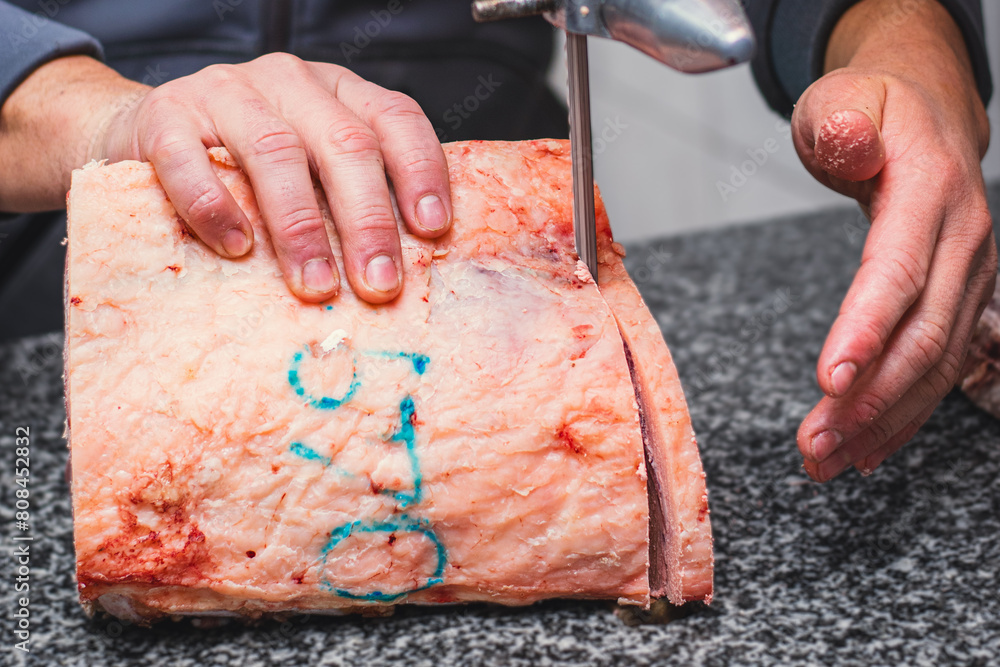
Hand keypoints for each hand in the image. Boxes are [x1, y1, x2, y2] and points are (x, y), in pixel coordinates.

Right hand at [88, 54, 452, 302]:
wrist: (143, 134)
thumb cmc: (245, 167)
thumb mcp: (311, 169)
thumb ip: (349, 201)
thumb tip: (396, 275)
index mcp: (338, 92)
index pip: (395, 119)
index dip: (420, 171)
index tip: (432, 228)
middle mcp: (290, 82)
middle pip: (345, 144)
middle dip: (368, 220)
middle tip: (379, 282)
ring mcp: (226, 92)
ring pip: (278, 152)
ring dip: (301, 227)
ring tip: (316, 284)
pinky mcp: (164, 117)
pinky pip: (191, 161)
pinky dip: (216, 208)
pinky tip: (237, 248)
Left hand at [790, 0, 995, 480]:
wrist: (927, 117)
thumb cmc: (873, 112)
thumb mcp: (844, 100)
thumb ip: (842, 125)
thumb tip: (849, 141)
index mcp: (929, 191)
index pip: (898, 270)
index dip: (866, 328)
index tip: (828, 380)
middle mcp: (961, 241)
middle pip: (921, 335)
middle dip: (868, 399)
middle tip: (814, 445)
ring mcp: (968, 276)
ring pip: (934, 365)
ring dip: (880, 421)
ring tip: (825, 461)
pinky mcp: (959, 300)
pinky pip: (937, 367)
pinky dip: (901, 412)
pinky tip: (866, 449)